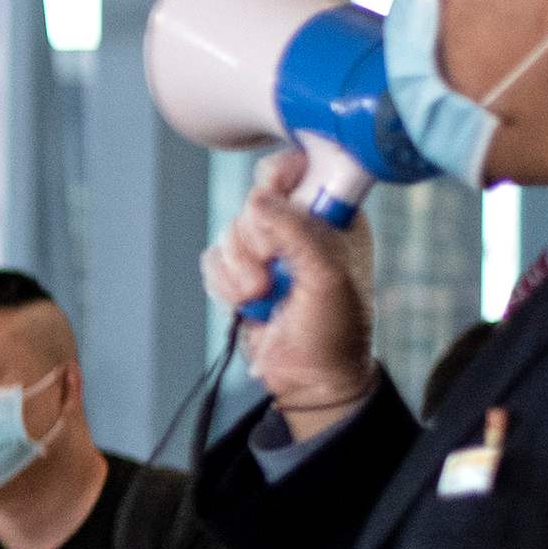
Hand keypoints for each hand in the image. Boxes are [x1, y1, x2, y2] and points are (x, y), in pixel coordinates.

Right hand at [197, 148, 376, 439]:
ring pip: (229, 232)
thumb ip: (298, 231)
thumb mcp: (329, 276)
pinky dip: (223, 284)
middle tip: (273, 268)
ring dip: (239, 269)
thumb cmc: (335, 331)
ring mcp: (267, 251)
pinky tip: (246, 304)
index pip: (299, 167)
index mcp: (333, 215)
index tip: (274, 198)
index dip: (280, 178)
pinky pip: (213, 260)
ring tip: (261, 296)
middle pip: (254, 201)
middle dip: (256, 239)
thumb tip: (260, 198)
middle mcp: (298, 227)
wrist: (309, 381)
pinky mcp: (239, 274)